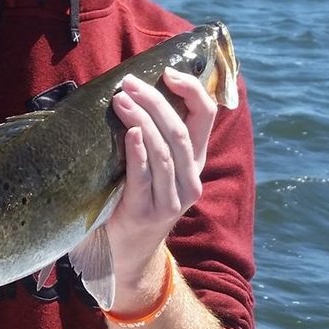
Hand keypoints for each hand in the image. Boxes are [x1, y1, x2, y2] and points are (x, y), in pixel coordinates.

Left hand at [104, 68, 217, 314]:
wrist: (125, 257)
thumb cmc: (131, 201)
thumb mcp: (152, 169)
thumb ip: (151, 138)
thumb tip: (131, 89)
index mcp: (194, 163)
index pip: (206, 117)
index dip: (193, 90)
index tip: (169, 72)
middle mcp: (190, 181)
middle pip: (181, 130)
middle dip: (156, 101)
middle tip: (129, 83)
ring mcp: (171, 200)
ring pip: (165, 151)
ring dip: (143, 120)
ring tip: (122, 99)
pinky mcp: (147, 213)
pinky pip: (145, 177)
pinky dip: (138, 152)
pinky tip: (129, 133)